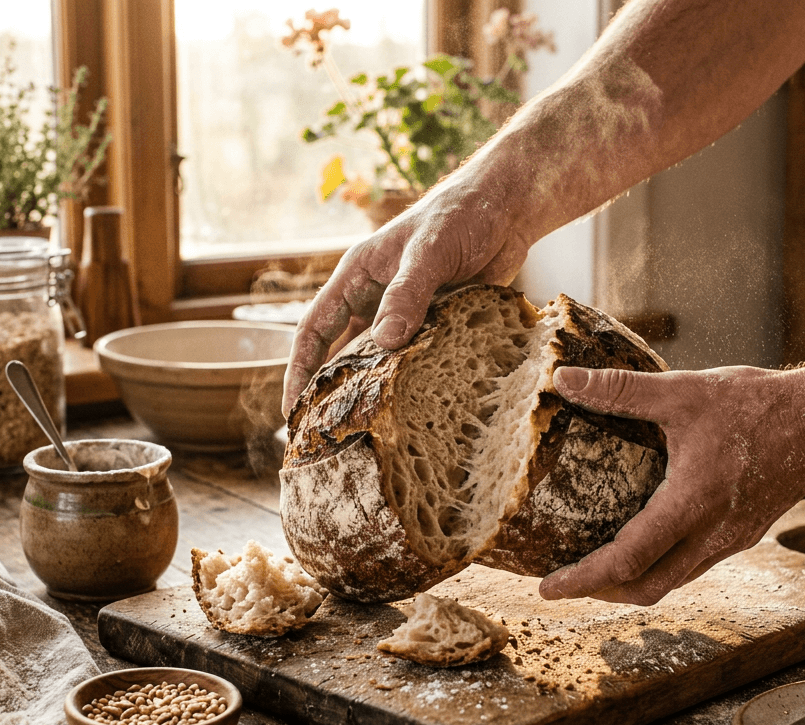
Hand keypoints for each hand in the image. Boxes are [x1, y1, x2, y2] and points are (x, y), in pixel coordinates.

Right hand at [281, 178, 530, 416]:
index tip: (293, 409)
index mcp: (357, 276)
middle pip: (342, 352)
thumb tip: (384, 342)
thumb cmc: (462, 213)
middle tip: (326, 436)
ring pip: (381, 361)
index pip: (314, 328)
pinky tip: (417, 412)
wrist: (511, 207)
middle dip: (331, 391)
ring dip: (375, 392)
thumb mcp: (430, 250)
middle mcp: (376, 297)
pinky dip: (415, 384)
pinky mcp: (439, 324)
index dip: (299, 369)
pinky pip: (419, 359)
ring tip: (368, 434)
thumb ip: (408, 293)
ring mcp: (408, 313)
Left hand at [538, 364, 804, 605]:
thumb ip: (620, 390)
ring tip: (594, 569)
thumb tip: (564, 380)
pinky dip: (658, 567)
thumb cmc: (756, 404)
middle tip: (563, 583)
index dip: (583, 579)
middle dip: (600, 592)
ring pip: (672, 581)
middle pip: (647, 588)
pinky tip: (642, 544)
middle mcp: (713, 535)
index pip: (628, 561)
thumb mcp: (682, 391)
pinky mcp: (742, 534)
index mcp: (692, 505)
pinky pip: (692, 566)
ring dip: (630, 583)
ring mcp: (731, 540)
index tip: (548, 587)